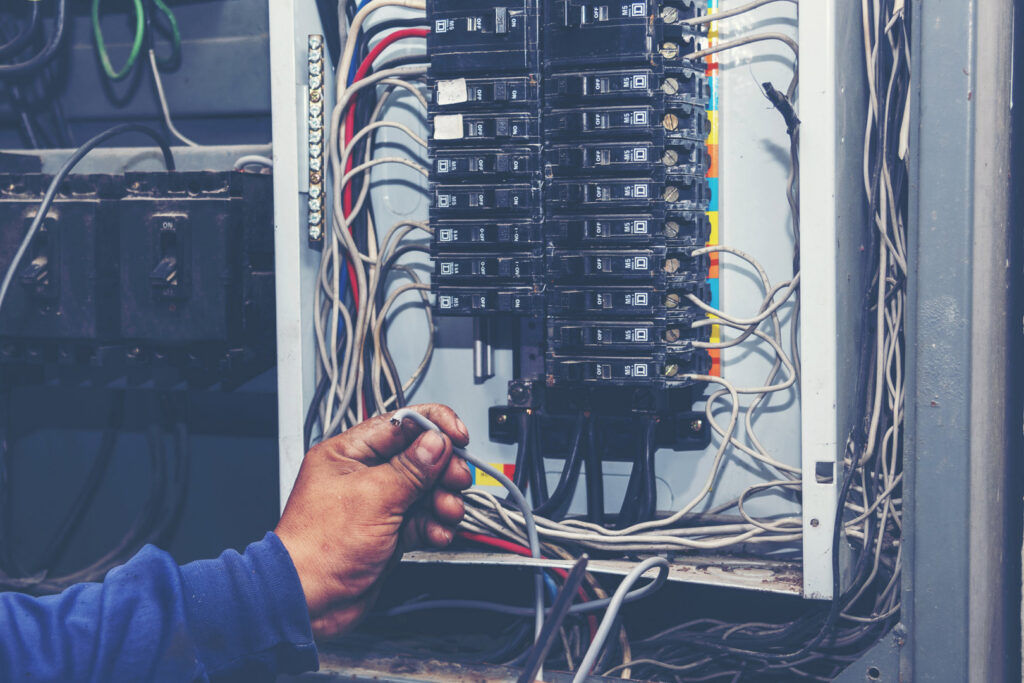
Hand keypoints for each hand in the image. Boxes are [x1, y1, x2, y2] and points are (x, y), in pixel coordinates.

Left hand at [275, 403, 472, 637]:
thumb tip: (437, 442)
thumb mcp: (373, 498)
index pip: (400, 424)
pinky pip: (423, 520)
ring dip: (443, 501)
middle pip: (420, 458)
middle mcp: (364, 475)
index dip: (433, 426)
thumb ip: (411, 469)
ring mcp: (378, 505)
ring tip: (446, 513)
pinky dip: (435, 526)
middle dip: (444, 469)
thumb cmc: (318, 549)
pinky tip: (437, 534)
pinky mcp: (389, 532)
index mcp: (349, 453)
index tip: (458, 436)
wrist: (309, 602)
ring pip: (426, 491)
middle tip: (456, 481)